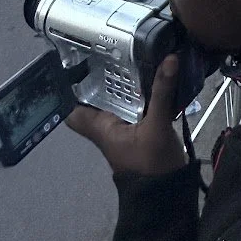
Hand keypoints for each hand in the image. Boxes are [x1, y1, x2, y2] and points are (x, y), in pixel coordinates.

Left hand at [66, 56, 186, 176]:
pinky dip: (144, 88)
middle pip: (98, 95)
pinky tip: (155, 70)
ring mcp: (126, 125)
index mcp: (100, 126)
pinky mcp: (143, 125)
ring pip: (119, 97)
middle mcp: (109, 124)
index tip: (76, 60)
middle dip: (103, 73)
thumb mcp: (157, 126)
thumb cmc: (150, 166)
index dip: (70, 87)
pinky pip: (138, 101)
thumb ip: (162, 92)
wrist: (167, 196)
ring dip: (126, 79)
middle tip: (112, 45)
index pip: (73, 108)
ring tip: (135, 49)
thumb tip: (169, 58)